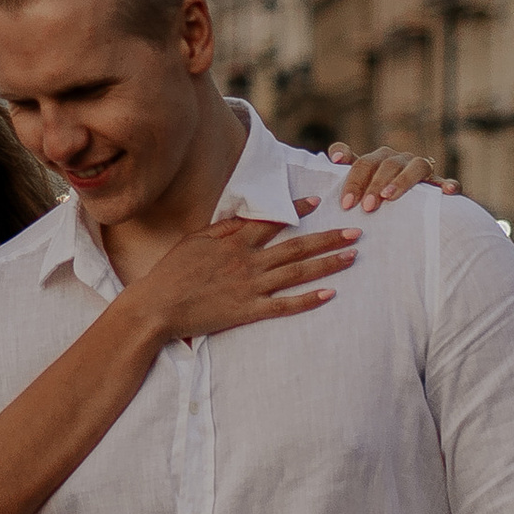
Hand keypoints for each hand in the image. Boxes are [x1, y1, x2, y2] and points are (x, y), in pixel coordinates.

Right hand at [131, 213, 359, 342]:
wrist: (157, 306)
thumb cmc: (172, 273)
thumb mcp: (195, 240)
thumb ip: (223, 227)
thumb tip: (247, 213)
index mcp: (234, 241)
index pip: (272, 220)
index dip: (297, 209)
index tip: (318, 202)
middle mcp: (247, 261)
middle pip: (296, 246)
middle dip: (328, 238)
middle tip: (356, 231)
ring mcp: (249, 286)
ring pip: (297, 273)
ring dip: (327, 264)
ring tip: (351, 256)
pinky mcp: (247, 311)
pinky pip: (284, 305)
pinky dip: (307, 300)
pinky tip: (328, 295)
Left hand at [326, 140, 460, 205]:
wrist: (413, 210)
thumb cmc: (378, 198)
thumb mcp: (361, 187)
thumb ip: (345, 172)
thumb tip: (334, 156)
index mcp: (377, 160)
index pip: (362, 162)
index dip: (353, 180)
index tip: (346, 203)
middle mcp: (399, 160)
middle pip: (386, 164)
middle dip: (374, 185)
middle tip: (366, 207)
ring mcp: (420, 169)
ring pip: (415, 166)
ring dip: (402, 181)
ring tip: (390, 197)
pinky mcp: (439, 183)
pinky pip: (445, 181)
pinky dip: (447, 184)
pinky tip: (448, 191)